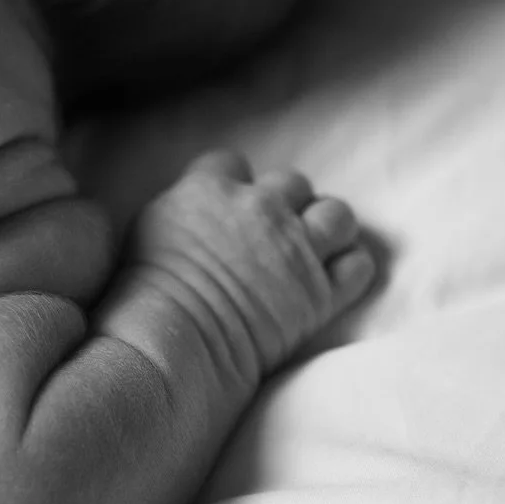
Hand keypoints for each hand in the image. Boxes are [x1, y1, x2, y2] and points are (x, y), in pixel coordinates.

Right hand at [124, 150, 374, 395]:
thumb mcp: (148, 226)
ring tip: (313, 251)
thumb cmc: (146, 294)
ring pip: (338, 215)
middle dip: (286, 206)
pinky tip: (332, 281)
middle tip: (274, 236)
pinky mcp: (320, 292)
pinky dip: (349, 271)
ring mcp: (295, 248)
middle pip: (292, 183)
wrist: (176, 340)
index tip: (228, 210)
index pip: (232, 164)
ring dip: (328, 230)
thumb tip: (194, 208)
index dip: (233, 187)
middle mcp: (259, 208)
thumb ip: (182, 205)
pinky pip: (358, 266)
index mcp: (210, 188)